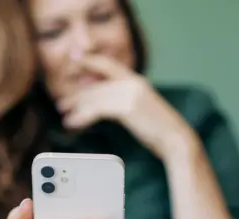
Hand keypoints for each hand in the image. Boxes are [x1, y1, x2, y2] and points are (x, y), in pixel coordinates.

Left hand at [57, 54, 196, 159]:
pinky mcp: (126, 107)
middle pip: (96, 86)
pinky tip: (73, 124)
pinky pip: (96, 110)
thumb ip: (121, 100)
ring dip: (76, 108)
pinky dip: (81, 117)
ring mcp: (129, 93)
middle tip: (62, 104)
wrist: (176, 139)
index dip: (89, 60)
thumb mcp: (139, 107)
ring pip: (94, 98)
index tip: (75, 60)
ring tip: (65, 118)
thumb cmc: (159, 128)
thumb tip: (98, 100)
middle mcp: (132, 82)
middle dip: (76, 96)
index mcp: (136, 80)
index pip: (107, 64)